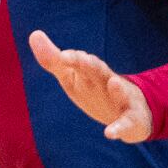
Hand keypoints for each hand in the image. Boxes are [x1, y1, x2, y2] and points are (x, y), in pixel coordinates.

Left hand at [30, 30, 153, 141]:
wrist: (133, 113)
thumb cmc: (95, 90)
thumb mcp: (72, 76)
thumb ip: (53, 59)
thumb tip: (34, 34)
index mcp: (91, 72)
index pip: (81, 62)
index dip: (73, 59)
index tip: (63, 56)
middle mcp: (107, 82)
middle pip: (99, 71)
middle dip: (91, 65)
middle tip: (82, 58)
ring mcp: (121, 99)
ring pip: (119, 91)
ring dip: (117, 88)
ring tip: (114, 82)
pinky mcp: (130, 119)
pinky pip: (125, 124)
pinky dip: (119, 128)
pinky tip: (109, 134)